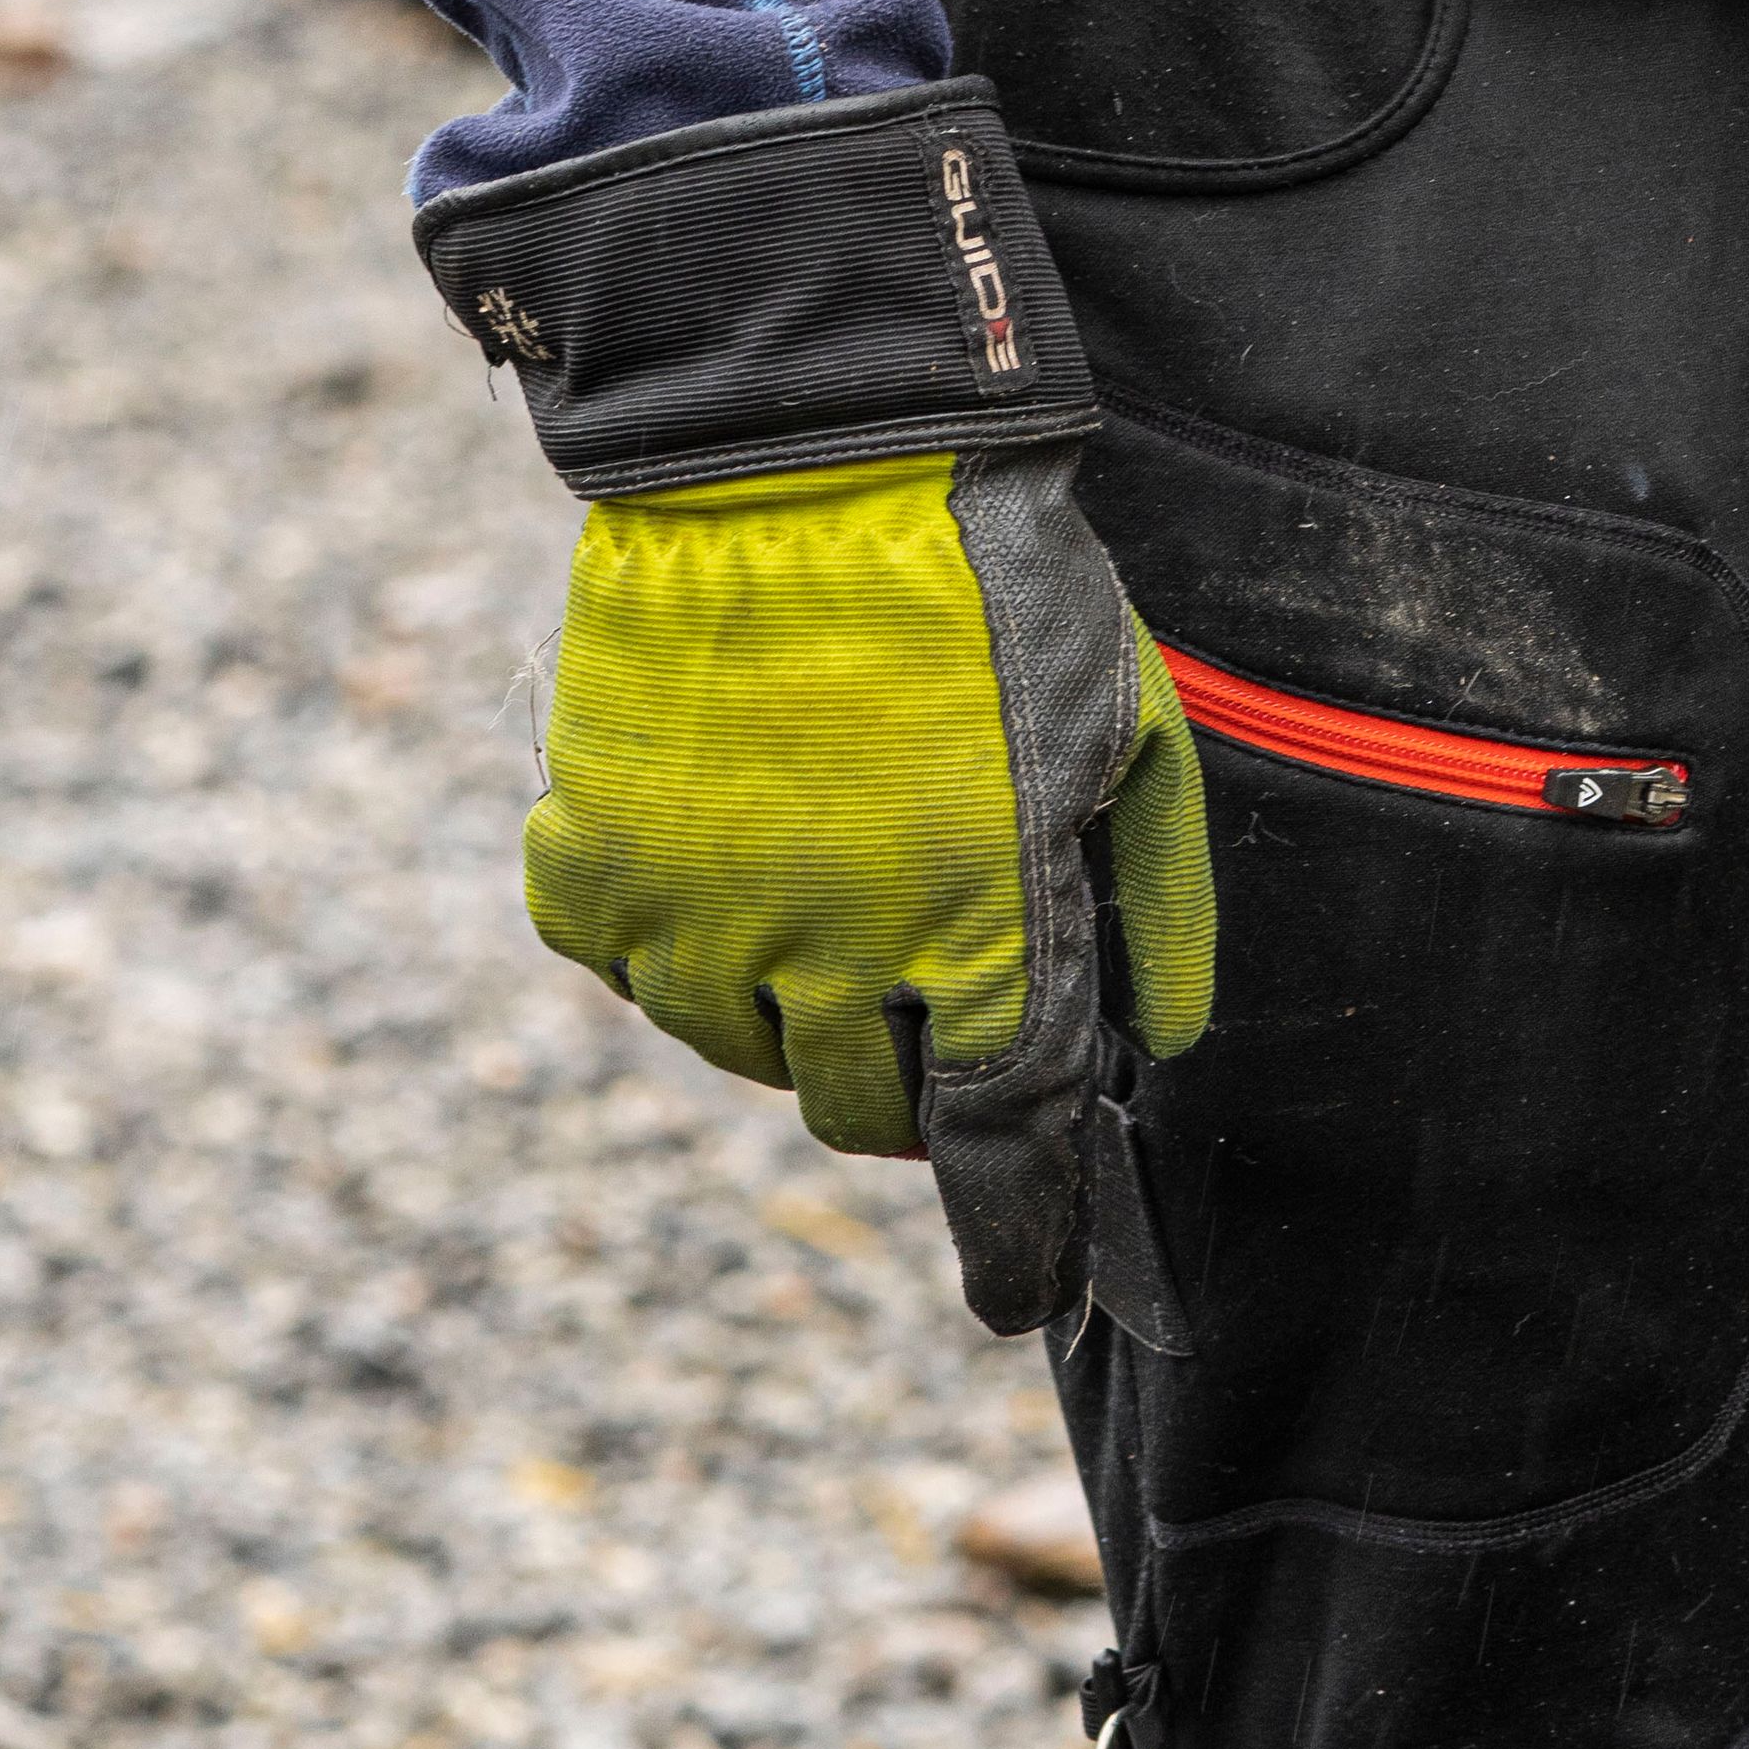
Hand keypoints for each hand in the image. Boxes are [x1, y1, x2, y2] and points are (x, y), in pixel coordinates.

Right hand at [524, 448, 1213, 1327]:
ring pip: (750, 1053)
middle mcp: (835, 945)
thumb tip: (1155, 1047)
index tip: (1021, 1292)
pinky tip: (727, 847)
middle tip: (928, 980)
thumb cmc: (995, 588)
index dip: (1014, 1237)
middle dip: (914, 1078)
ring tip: (831, 878)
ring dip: (799, 1008)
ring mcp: (699, 915)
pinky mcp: (594, 868)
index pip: (1002, 1141)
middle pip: (871, 1111)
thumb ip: (1154, 901)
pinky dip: (681, 942)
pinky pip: (637, 975)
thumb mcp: (1133, 726)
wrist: (805, 456)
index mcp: (986, 917)